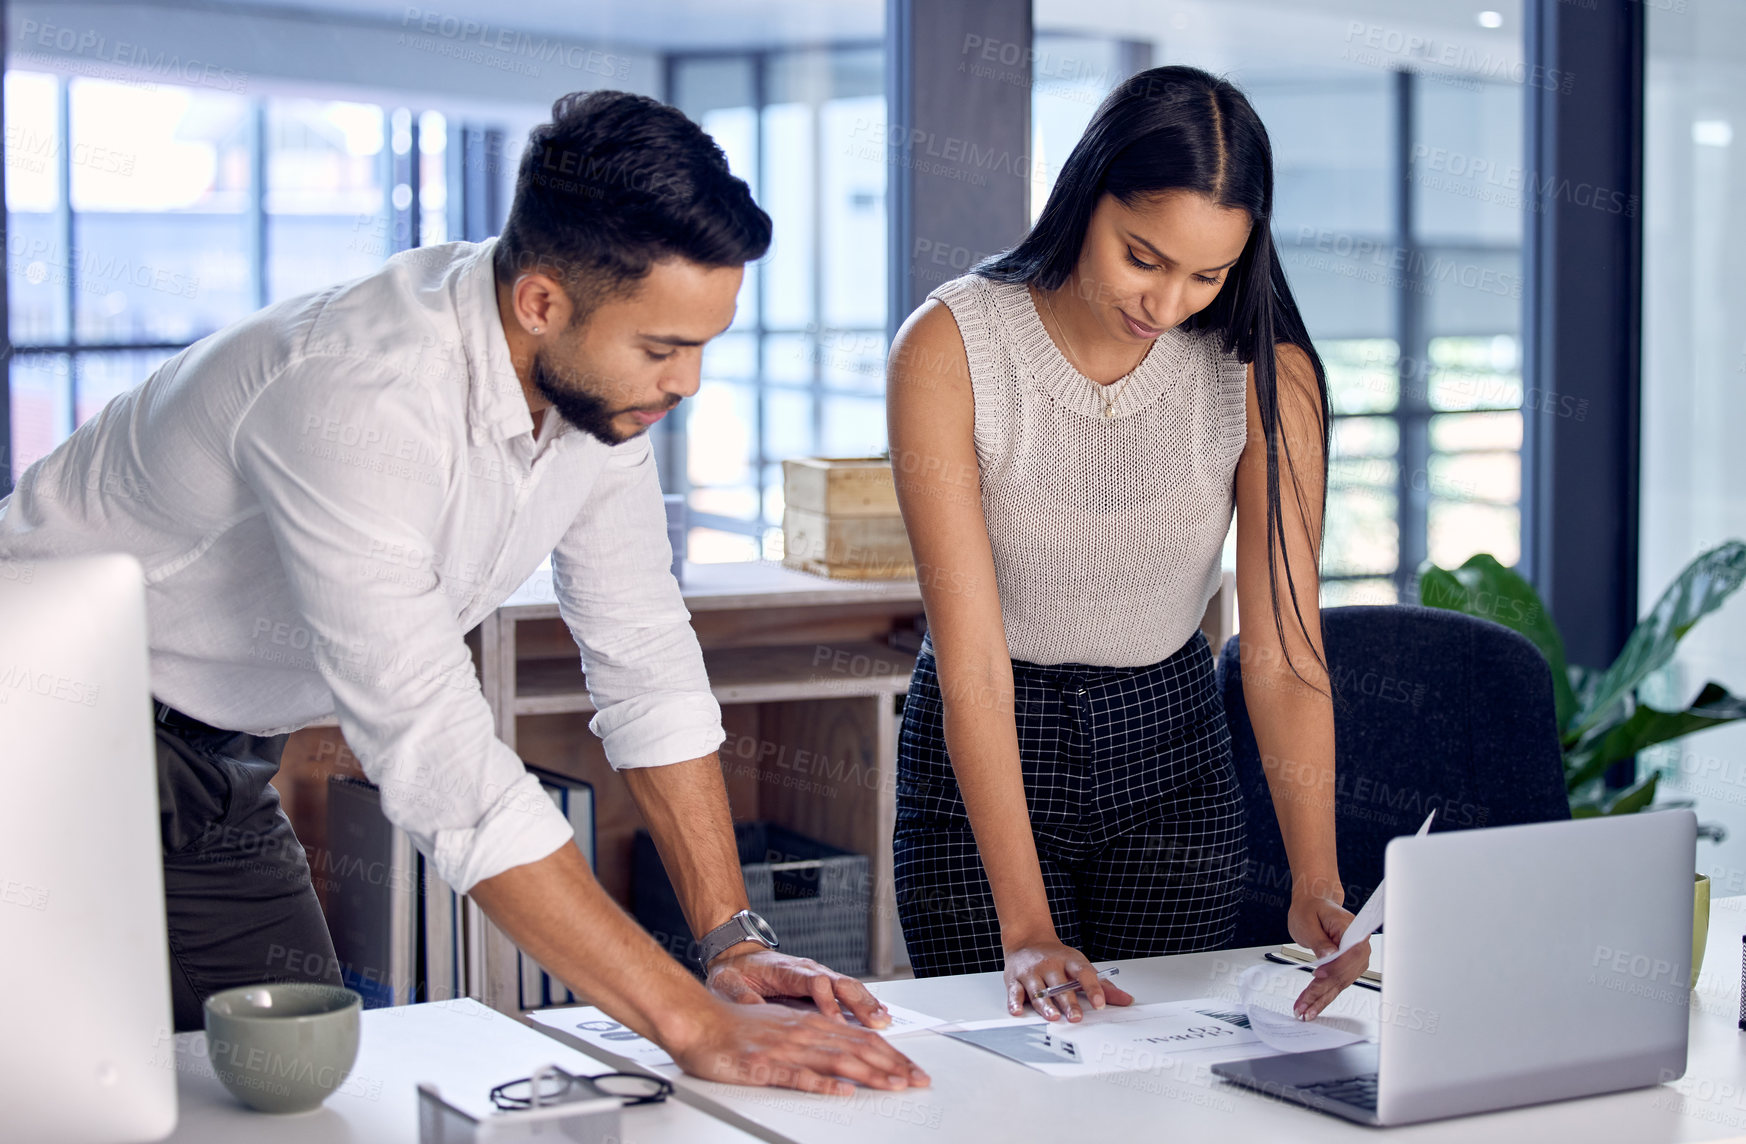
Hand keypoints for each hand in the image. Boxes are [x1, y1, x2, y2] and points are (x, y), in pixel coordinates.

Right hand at [668, 998, 930, 1095]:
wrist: (695, 1019)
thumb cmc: (733, 1027)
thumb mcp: (780, 1026)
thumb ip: (811, 1039)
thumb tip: (842, 1056)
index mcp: (809, 1024)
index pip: (860, 1038)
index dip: (890, 1054)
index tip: (912, 1069)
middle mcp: (802, 1032)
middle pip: (857, 1048)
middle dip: (892, 1065)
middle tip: (918, 1080)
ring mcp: (784, 1048)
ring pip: (835, 1060)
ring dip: (869, 1073)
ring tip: (894, 1085)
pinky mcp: (762, 1065)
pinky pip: (796, 1075)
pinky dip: (822, 1083)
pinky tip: (841, 1091)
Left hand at [706, 946, 892, 1028]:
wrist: (737, 956)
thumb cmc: (733, 972)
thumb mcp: (727, 984)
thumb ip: (742, 998)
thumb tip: (755, 1012)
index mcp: (785, 970)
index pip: (812, 981)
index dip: (826, 1000)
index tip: (835, 1020)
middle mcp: (806, 969)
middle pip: (839, 981)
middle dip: (859, 1002)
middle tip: (875, 1021)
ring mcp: (816, 974)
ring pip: (848, 985)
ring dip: (867, 1002)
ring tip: (883, 1020)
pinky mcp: (821, 983)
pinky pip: (847, 991)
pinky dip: (865, 1002)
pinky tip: (879, 1014)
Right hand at [1003, 939, 1133, 1021]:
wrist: (1027, 939)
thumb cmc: (1057, 958)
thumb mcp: (1080, 965)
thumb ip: (1103, 986)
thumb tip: (1126, 1000)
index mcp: (1069, 961)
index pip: (1084, 974)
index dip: (1093, 988)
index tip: (1100, 1003)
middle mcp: (1050, 965)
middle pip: (1060, 985)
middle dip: (1069, 1002)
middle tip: (1076, 1017)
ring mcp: (1032, 972)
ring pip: (1038, 990)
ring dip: (1046, 1004)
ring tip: (1053, 1016)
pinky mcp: (1014, 979)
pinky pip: (1015, 992)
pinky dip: (1015, 1002)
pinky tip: (1018, 1011)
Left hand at [1287, 891, 1369, 1019]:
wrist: (1314, 905)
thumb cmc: (1312, 908)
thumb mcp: (1308, 920)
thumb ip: (1319, 940)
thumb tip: (1328, 956)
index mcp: (1353, 928)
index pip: (1352, 951)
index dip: (1338, 966)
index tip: (1319, 975)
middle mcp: (1358, 945)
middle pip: (1344, 972)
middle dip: (1323, 990)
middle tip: (1305, 1003)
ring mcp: (1354, 959)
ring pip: (1339, 983)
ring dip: (1321, 999)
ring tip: (1305, 1011)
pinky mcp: (1345, 967)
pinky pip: (1335, 984)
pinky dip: (1322, 996)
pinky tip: (1312, 1006)